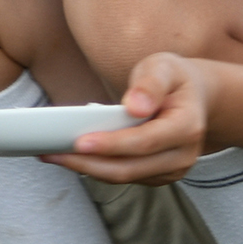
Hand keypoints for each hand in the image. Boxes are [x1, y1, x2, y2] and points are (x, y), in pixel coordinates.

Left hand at [45, 53, 214, 186]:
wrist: (191, 98)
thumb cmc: (172, 79)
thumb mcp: (164, 67)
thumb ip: (151, 83)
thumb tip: (135, 106)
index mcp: (187, 126)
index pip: (145, 141)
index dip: (111, 144)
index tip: (79, 141)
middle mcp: (182, 155)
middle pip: (129, 167)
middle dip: (87, 162)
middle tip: (50, 151)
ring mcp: (170, 170)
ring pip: (122, 176)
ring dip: (85, 167)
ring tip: (51, 153)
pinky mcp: (155, 175)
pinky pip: (121, 176)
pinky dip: (94, 167)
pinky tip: (69, 155)